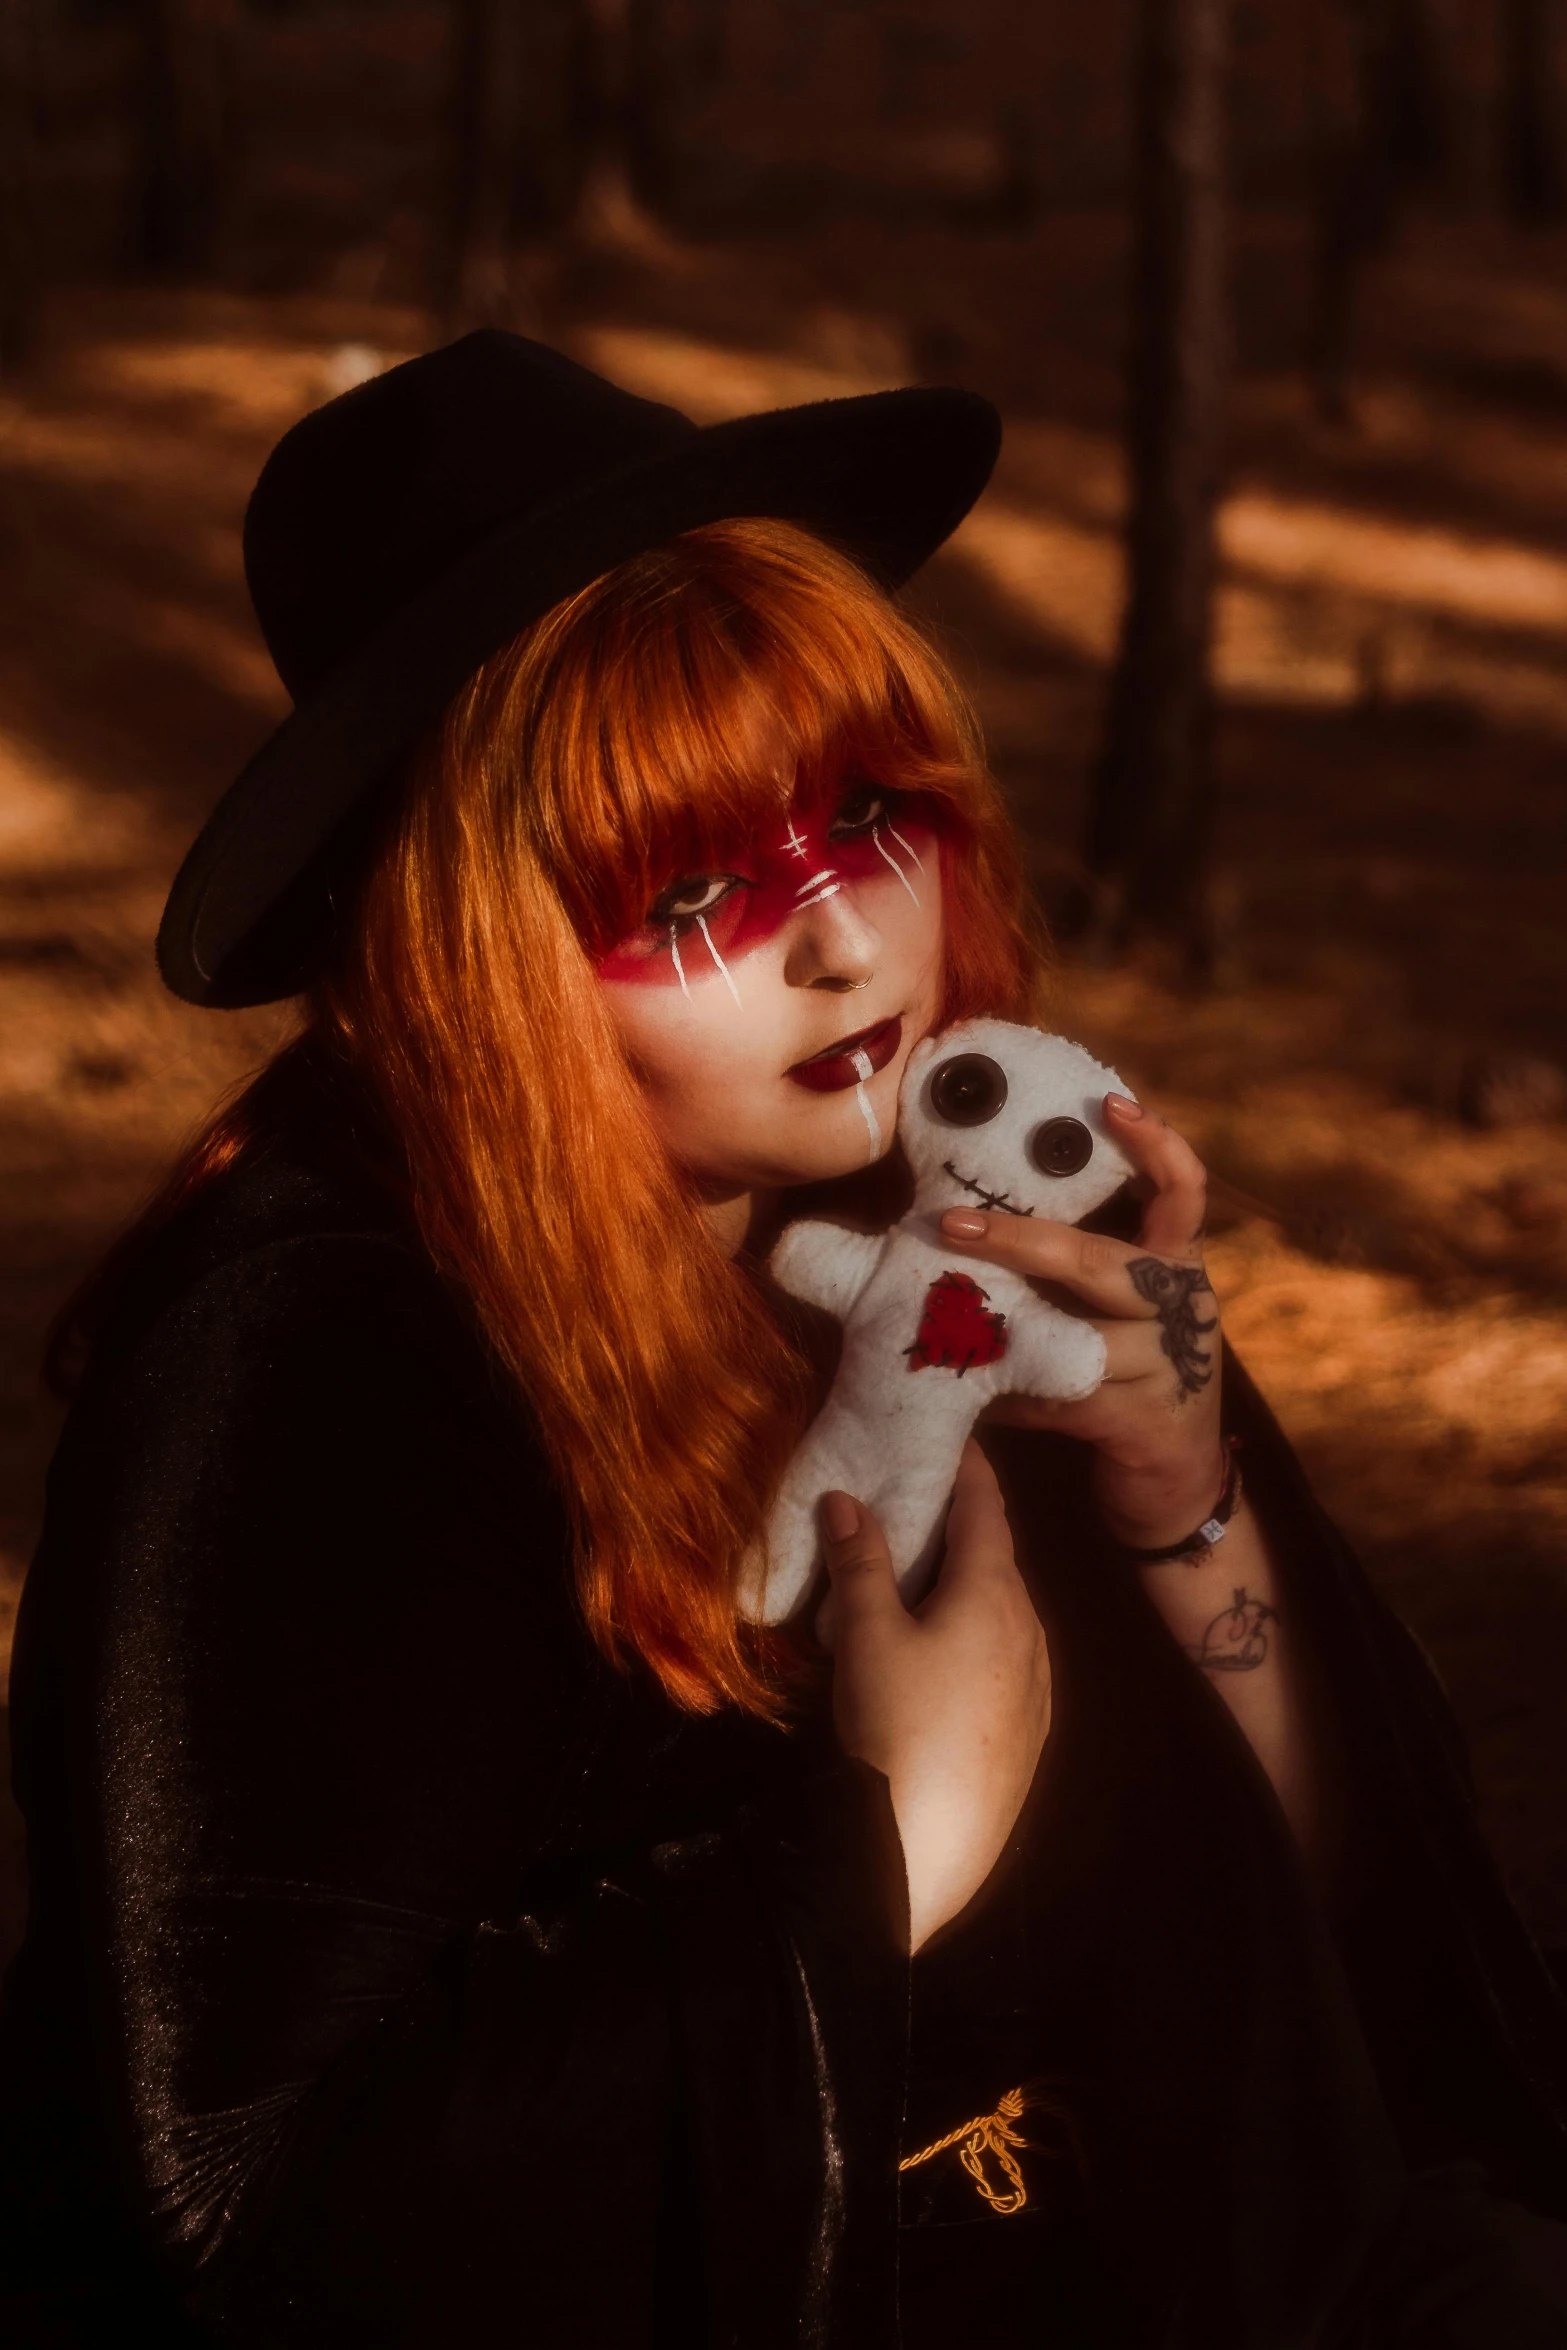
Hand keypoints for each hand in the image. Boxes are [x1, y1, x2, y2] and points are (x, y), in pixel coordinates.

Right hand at [823, 1441, 1050, 1950]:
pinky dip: (975, 1636)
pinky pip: (1005, 1660)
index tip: (946, 1437)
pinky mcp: (1030, 1734)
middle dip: (959, 1530)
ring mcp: (1039, 1687)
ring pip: (1003, 1613)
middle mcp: (1031, 1631)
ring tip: (917, 1582)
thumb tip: (845, 1495)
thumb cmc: (895, 1724)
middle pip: (998, 1560)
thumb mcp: (866, 1634)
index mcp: (996, 1594)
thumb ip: (859, 1560)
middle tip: (913, 1507)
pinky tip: (940, 1658)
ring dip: (966, 1587)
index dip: (966, 1467)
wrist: (925, 1850)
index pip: (987, 1507)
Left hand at [939, 1094, 1226, 1549]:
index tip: (1109, 1104)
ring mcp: (1170, 1365)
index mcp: (1174, 1265)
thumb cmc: (1128, 1376)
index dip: (1155, 1145)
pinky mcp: (1145, 1422)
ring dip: (1000, 1333)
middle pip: (1101, 1262)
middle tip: (951, 1224)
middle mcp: (1182, 1305)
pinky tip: (975, 1399)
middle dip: (1019, 1240)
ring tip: (940, 1320)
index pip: (1183, 1192)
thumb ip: (1069, 1272)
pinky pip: (1060, 1398)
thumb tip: (962, 1225)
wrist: (1176, 1484)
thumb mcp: (1115, 1313)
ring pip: (1074, 1337)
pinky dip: (1012, 1398)